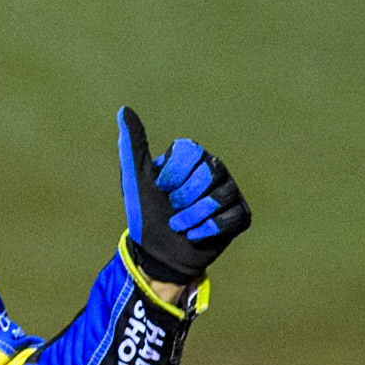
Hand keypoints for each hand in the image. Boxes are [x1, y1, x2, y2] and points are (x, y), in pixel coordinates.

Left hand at [118, 107, 250, 282]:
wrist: (158, 254)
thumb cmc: (146, 214)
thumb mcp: (136, 179)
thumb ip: (133, 145)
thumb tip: (124, 110)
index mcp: (192, 157)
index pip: (191, 151)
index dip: (173, 174)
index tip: (160, 188)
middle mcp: (214, 170)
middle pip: (208, 173)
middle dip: (182, 198)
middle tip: (172, 209)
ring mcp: (230, 192)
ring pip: (220, 197)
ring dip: (192, 217)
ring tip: (180, 225)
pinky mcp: (240, 216)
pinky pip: (233, 218)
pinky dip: (208, 230)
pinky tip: (195, 235)